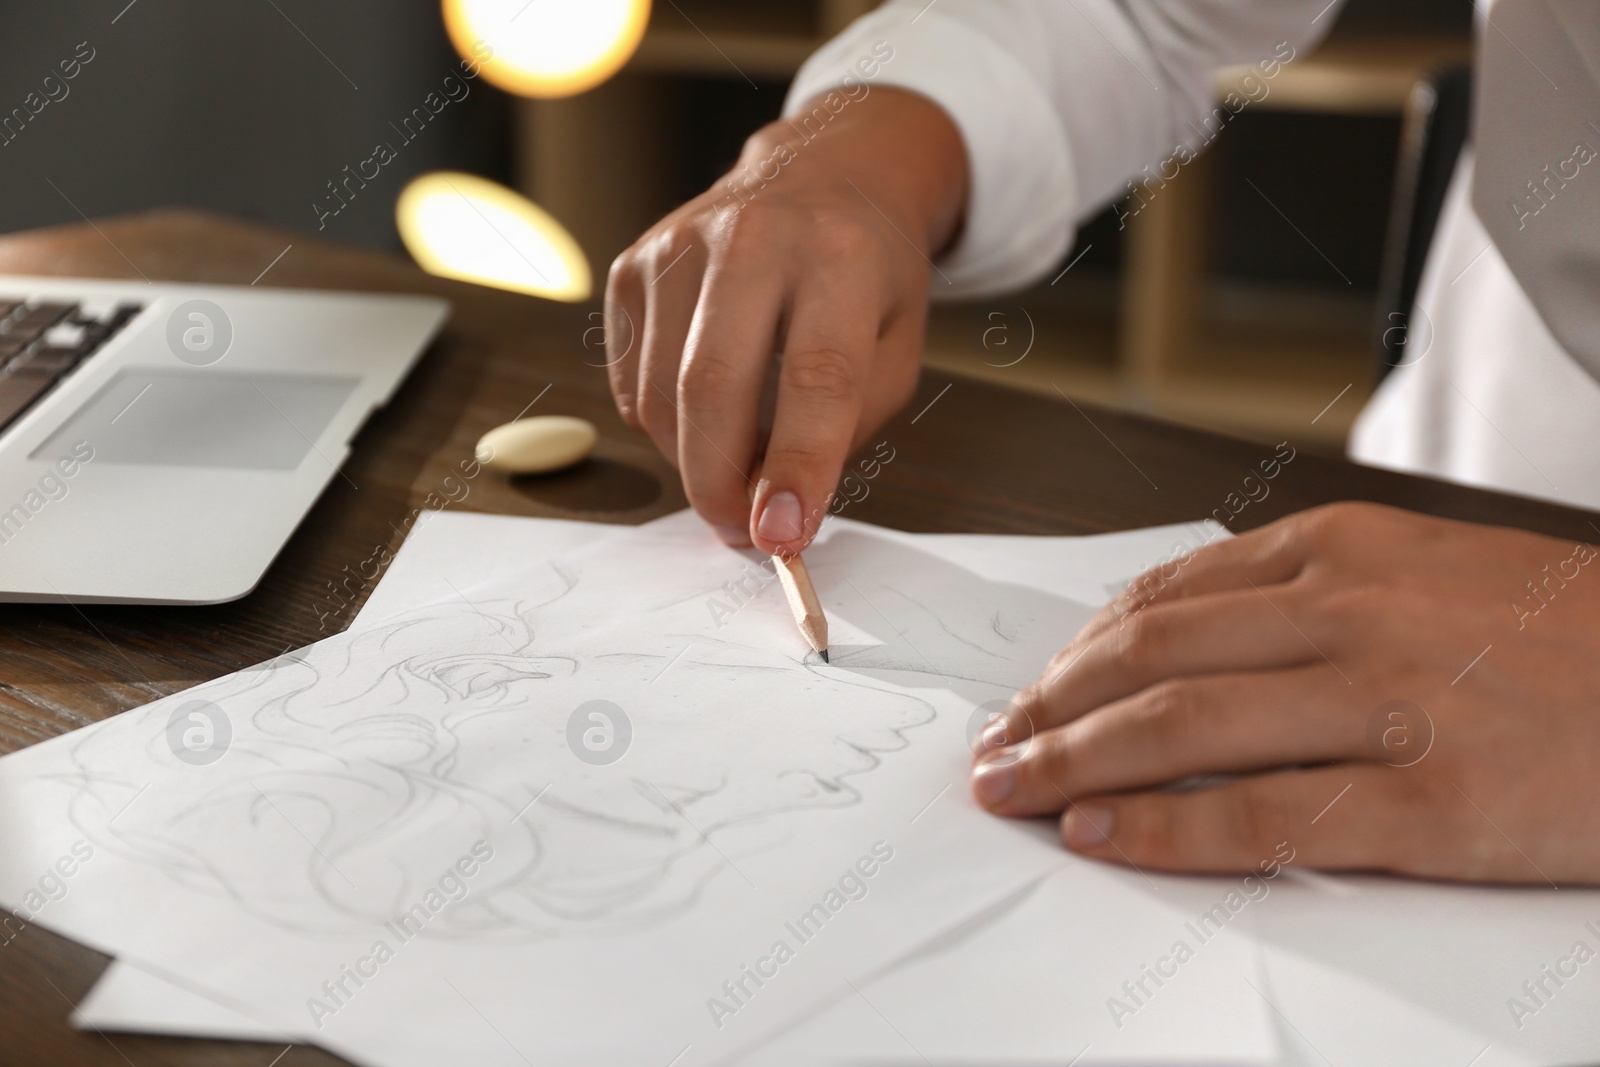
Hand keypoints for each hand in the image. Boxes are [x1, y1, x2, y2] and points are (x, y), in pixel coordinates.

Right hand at [603, 88, 966, 553]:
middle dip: (719, 483)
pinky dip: (663, 422)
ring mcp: (680, 243)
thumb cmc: (866, 277)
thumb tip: (774, 515)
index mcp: (841, 257)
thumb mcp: (894, 349)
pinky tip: (704, 408)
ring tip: (733, 466)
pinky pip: (631, 380)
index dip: (798, 467)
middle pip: (713, 386)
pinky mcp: (634, 263)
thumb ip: (843, 431)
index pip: (816, 377)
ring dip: (691, 460)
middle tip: (739, 530)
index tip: (783, 536)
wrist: (824, 174)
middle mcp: (754, 236)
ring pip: (661, 393)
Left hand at [970, 502, 1599, 884]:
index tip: (1033, 689)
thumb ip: (1309, 593)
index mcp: (1347, 549)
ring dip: (1071, 762)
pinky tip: (1099, 835)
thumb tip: (1181, 635)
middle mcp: (1351, 614)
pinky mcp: (1424, 803)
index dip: (1077, 652)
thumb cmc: (1564, 637)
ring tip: (1011, 789)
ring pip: (1178, 730)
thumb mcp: (1429, 571)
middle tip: (994, 746)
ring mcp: (1386, 707)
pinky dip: (1160, 830)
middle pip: (1147, 660)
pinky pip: (1257, 817)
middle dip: (1048, 707)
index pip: (1164, 599)